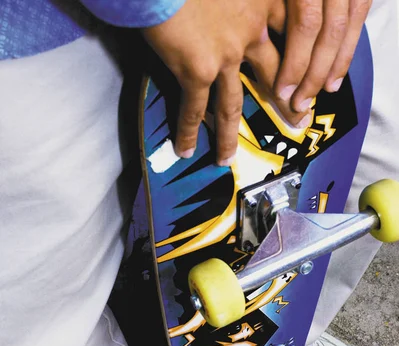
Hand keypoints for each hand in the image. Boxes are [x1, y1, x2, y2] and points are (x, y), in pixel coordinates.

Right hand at [142, 0, 369, 165]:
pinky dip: (188, 131)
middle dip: (288, 102)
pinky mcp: (197, 67)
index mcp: (265, 0)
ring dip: (227, 135)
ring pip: (230, 104)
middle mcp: (252, 30)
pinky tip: (185, 150)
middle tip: (298, 120)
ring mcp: (227, 53)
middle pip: (277, 76)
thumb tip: (236, 5)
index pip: (297, 36)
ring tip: (226, 158)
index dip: (306, 62)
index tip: (314, 78)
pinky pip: (194, 108)